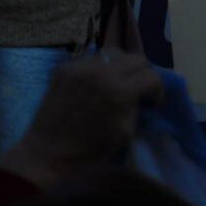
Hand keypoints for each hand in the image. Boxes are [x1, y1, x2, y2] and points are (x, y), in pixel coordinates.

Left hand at [0, 52, 162, 189]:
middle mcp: (102, 73)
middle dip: (143, 74)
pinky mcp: (65, 68)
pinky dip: (100, 68)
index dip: (157, 90)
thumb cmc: (90, 149)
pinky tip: (95, 82)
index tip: (152, 101)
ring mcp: (81, 67)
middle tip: (138, 88)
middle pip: (138, 59)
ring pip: (115, 52)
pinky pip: (92, 58)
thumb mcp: (126, 132)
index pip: (152, 76)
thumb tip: (145, 94)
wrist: (48, 153)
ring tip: (117, 80)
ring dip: (122, 65)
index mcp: (120, 92)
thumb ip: (138, 106)